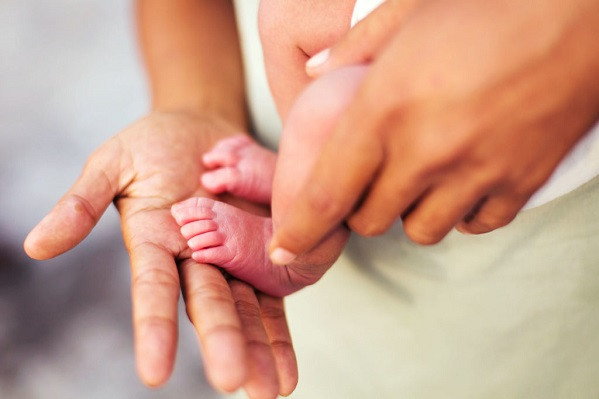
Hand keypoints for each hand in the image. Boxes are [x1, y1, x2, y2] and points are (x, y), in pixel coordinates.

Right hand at [24, 111, 297, 397]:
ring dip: (260, 348)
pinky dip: (280, 324)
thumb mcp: (112, 165)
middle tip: (238, 383)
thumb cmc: (152, 145)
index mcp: (153, 242)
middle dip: (223, 342)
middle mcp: (191, 258)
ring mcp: (229, 255)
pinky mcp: (260, 246)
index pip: (151, 290)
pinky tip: (288, 364)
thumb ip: (81, 202)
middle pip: (209, 305)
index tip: (154, 374)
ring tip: (273, 388)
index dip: (153, 328)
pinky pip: (275, 286)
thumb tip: (36, 246)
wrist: (203, 127)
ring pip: (246, 306)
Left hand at [270, 0, 598, 258]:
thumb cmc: (490, 2)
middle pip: (370, 220)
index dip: (300, 230)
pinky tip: (462, 182)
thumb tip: (314, 70)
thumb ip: (354, 47)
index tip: (285, 250)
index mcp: (385, 109)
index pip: (326, 194)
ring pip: (421, 230)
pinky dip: (460, 213)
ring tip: (416, 179)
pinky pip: (477, 225)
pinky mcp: (522, 181)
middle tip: (366, 182)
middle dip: (358, 209)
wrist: (581, 7)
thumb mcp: (409, 12)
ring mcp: (477, 172)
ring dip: (409, 212)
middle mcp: (426, 151)